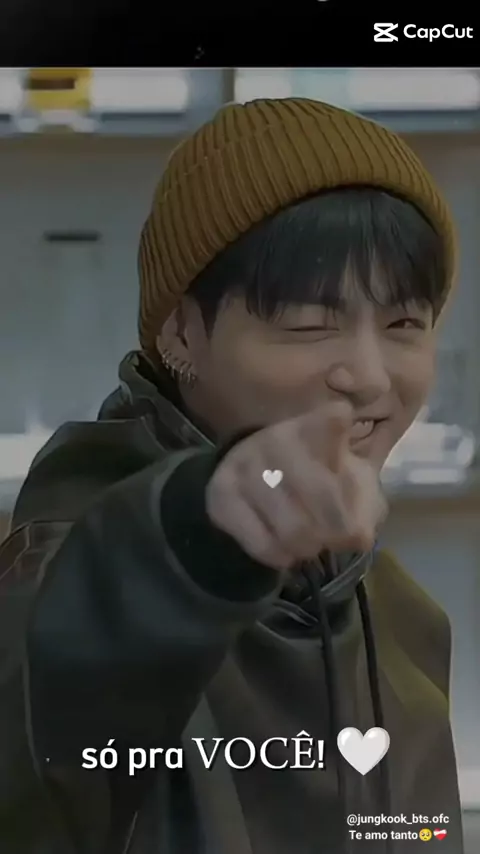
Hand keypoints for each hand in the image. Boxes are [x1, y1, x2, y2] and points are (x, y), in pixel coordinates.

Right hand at [206, 402, 386, 569]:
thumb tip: (359, 536)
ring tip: (311, 546)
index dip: (351, 451)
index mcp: (315, 424)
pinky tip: (285, 551)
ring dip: (309, 548)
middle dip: (337, 529)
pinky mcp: (221, 494)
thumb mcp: (351, 480)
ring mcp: (245, 464)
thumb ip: (366, 501)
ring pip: (293, 528)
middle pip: (323, 495)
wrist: (251, 477)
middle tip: (336, 540)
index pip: (337, 420)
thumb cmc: (315, 477)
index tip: (352, 470)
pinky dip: (281, 556)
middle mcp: (278, 437)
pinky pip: (262, 543)